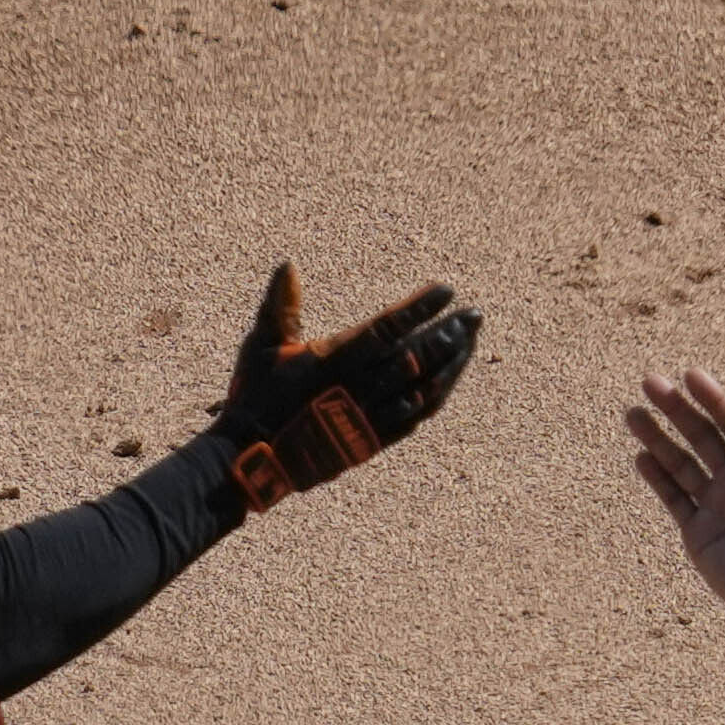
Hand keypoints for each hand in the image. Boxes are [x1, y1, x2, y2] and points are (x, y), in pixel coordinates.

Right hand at [211, 261, 477, 511]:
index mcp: (334, 361)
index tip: (446, 291)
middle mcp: (358, 389)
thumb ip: (280, 306)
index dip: (419, 308)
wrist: (250, 460)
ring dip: (450, 365)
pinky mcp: (371, 442)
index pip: (387, 328)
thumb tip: (288, 264)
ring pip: (423, 389)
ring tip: (469, 342)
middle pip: (416, 357)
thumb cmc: (254, 396)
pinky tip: (448, 381)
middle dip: (449, 334)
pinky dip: (436, 397)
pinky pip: (414, 418)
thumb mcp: (262, 347)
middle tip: (474, 316)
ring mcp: (368, 418)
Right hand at [627, 368, 724, 625]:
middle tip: (650, 382)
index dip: (712, 398)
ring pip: (679, 464)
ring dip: (657, 438)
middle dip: (675, 409)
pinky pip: (674, 500)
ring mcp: (714, 505)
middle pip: (699, 436)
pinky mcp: (699, 533)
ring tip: (633, 414)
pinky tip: (641, 457)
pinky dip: (657, 479)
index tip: (691, 374)